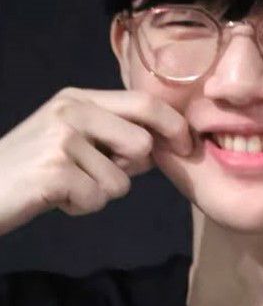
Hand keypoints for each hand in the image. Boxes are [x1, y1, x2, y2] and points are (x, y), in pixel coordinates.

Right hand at [0, 87, 192, 236]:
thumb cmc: (32, 167)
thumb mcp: (72, 136)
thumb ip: (114, 133)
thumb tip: (166, 143)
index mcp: (79, 97)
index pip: (145, 103)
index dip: (175, 125)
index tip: (187, 146)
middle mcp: (71, 110)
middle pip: (142, 143)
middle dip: (130, 169)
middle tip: (95, 173)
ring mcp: (61, 139)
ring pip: (122, 181)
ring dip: (99, 193)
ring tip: (67, 186)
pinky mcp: (54, 171)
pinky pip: (98, 200)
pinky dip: (81, 208)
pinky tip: (55, 198)